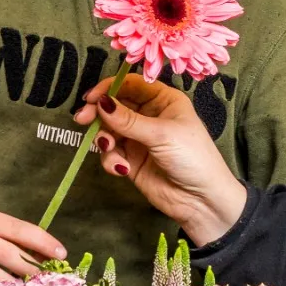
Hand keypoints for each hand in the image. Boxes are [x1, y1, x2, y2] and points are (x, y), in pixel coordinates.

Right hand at [74, 74, 247, 245]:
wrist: (202, 200)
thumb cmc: (192, 158)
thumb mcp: (162, 134)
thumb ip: (128, 120)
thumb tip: (101, 103)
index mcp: (164, 100)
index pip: (131, 84)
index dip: (109, 88)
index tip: (91, 98)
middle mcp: (149, 116)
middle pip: (115, 106)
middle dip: (99, 114)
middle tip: (83, 120)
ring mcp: (139, 138)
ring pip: (109, 130)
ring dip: (104, 140)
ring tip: (110, 150)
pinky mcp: (131, 160)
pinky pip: (111, 153)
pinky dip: (111, 159)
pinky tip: (122, 169)